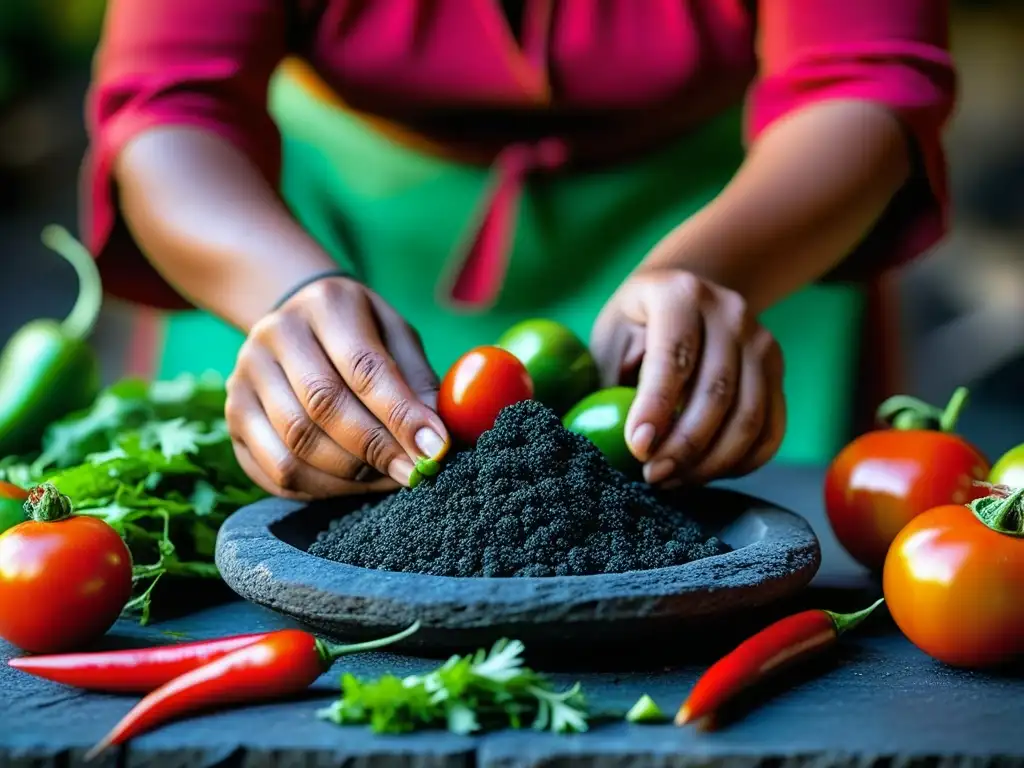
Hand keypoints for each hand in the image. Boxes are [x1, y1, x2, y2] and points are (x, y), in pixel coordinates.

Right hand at [225, 277, 449, 498]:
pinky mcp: (234, 415)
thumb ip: (418, 383)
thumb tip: (437, 440)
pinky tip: (352, 483)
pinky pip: (275, 469)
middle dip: (377, 449)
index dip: (401, 415)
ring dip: (350, 475)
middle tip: (413, 473)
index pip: (363, 367)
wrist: (297, 320)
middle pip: (324, 407)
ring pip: (297, 444)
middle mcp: (276, 334)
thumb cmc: (362, 333)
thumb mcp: (397, 337)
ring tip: (386, 477)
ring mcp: (245, 375)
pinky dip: (320, 488)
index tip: (434, 450)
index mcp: (326, 305)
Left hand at [591, 269, 784, 485]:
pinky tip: (706, 472)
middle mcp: (729, 312)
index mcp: (679, 294)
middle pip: (716, 392)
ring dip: (712, 461)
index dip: (657, 408)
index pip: (673, 358)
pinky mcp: (777, 370)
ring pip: (750, 416)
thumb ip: (613, 381)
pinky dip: (742, 462)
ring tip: (674, 479)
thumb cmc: (636, 326)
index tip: (639, 449)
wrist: (686, 297)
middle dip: (684, 445)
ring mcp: (761, 340)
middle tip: (653, 475)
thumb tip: (608, 439)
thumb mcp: (613, 338)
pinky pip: (771, 429)